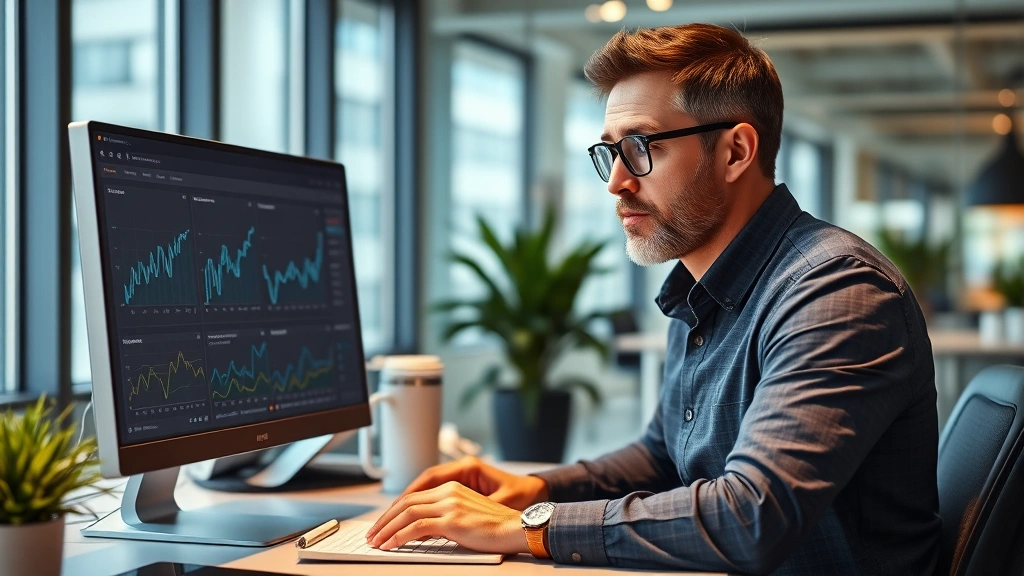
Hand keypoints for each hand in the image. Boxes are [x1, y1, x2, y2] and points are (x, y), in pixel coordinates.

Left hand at [364, 481, 530, 554]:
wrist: (516, 528)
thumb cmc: (495, 527)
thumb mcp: (465, 516)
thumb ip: (444, 517)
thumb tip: (420, 530)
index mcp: (451, 487)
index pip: (413, 497)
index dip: (393, 511)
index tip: (382, 524)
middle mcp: (448, 492)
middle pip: (406, 503)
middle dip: (385, 520)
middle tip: (373, 534)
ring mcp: (450, 505)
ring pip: (407, 514)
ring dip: (387, 529)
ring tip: (377, 542)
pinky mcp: (452, 520)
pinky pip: (417, 527)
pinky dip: (399, 536)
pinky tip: (391, 545)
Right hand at [398, 456, 548, 510]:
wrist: (536, 494)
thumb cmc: (521, 497)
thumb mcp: (497, 505)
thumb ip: (468, 514)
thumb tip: (439, 525)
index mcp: (468, 469)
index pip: (427, 480)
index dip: (407, 498)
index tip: (393, 513)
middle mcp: (461, 471)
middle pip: (421, 486)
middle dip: (399, 506)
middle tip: (382, 524)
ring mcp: (461, 479)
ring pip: (424, 491)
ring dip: (405, 507)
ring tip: (388, 523)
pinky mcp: (462, 489)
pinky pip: (433, 496)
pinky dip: (419, 507)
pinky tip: (408, 520)